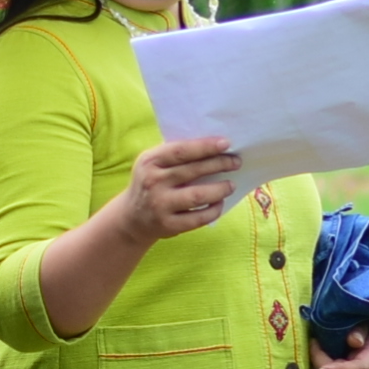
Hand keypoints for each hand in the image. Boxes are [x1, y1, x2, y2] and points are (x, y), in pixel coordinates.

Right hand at [112, 133, 242, 239]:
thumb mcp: (153, 164)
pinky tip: (220, 203)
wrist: (132, 217)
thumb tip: (213, 145)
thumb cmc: (151, 183)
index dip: (205, 147)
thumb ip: (175, 154)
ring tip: (231, 184)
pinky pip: (198, 218)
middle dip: (219, 164)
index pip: (182, 151)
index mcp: (150, 161)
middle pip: (193, 171)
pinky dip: (213, 210)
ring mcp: (160, 205)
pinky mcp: (169, 225)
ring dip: (220, 189)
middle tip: (236, 162)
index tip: (226, 144)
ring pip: (198, 196)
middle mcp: (153, 182)